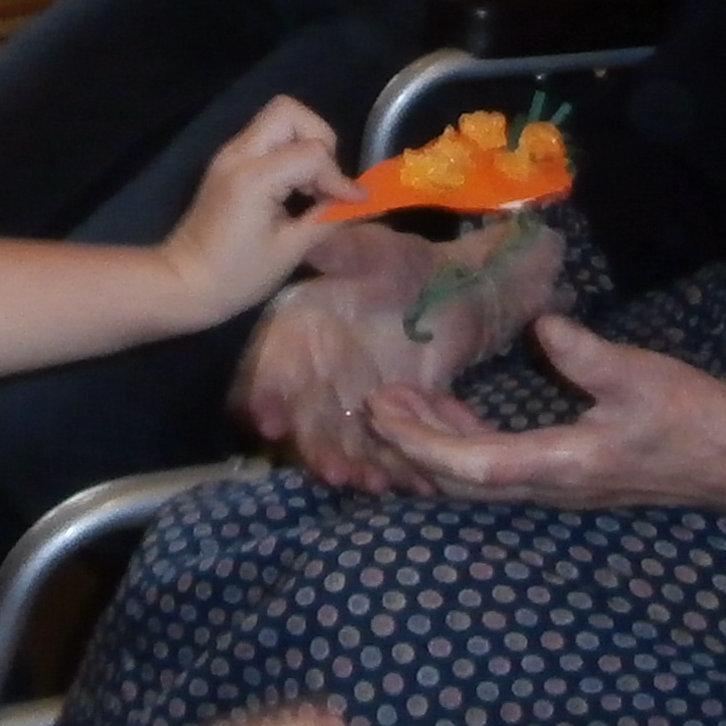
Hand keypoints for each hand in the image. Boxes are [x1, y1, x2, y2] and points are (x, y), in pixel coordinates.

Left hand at [156, 97, 364, 328]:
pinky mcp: (227, 164)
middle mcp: (239, 155)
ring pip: (277, 120)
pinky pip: (266, 138)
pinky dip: (289, 153)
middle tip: (326, 178)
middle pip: (289, 112)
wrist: (181, 284)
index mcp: (253, 178)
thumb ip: (327, 219)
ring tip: (313, 187)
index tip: (355, 203)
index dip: (340, 178)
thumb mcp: (289, 251)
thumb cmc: (235, 277)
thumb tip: (361, 204)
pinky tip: (296, 189)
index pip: (312, 154)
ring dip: (304, 144)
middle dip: (319, 138)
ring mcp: (229, 155)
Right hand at [235, 218, 566, 490]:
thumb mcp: (371, 249)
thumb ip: (337, 250)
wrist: (458, 286)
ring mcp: (358, 400)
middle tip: (330, 469)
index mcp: (304, 333)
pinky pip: (392, 446)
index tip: (267, 421)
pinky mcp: (398, 416)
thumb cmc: (403, 262)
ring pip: (348, 441)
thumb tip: (305, 242)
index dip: (268, 394)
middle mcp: (323, 374)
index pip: (276, 368)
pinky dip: (400, 466)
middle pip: (310, 417)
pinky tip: (410, 483)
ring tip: (369, 482)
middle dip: (317, 446)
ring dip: (357, 464)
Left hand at [370, 315, 725, 531]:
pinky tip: (456, 415)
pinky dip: (468, 444)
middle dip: (411, 447)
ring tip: (401, 404)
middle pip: (461, 481)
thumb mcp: (646, 377)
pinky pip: (504, 468)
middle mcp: (554, 485)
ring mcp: (563, 485)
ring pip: (480, 478)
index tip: (384, 410)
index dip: (419, 443)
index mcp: (563, 465)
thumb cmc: (702, 421)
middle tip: (373, 404)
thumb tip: (544, 325)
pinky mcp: (574, 475)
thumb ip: (587, 355)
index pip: (469, 467)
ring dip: (436, 446)